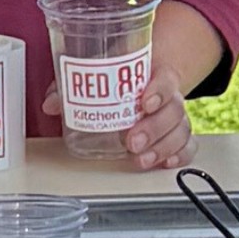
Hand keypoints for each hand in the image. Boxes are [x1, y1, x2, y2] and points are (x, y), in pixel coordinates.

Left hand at [37, 64, 197, 171]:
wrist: (148, 77)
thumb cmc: (122, 77)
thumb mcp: (101, 73)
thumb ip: (74, 86)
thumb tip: (51, 103)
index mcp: (154, 75)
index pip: (165, 80)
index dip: (158, 91)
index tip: (144, 103)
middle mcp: (168, 97)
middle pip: (173, 110)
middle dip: (154, 128)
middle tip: (131, 141)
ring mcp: (174, 117)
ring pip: (180, 131)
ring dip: (162, 147)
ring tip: (140, 159)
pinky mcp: (176, 134)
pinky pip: (187, 145)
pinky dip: (179, 156)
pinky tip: (165, 163)